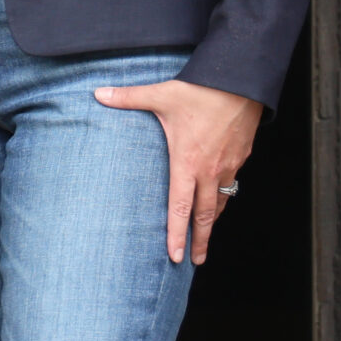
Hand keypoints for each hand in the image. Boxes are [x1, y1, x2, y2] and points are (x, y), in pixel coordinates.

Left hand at [94, 78, 264, 264]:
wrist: (240, 80)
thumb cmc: (200, 90)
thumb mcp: (161, 94)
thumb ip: (129, 98)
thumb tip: (99, 94)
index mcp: (187, 161)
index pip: (180, 207)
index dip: (177, 234)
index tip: (175, 255)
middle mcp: (210, 169)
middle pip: (204, 215)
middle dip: (199, 240)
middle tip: (194, 260)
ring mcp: (229, 165)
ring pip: (221, 202)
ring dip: (213, 222)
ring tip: (206, 238)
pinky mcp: (242, 156)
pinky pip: (233, 184)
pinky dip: (225, 198)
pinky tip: (220, 201)